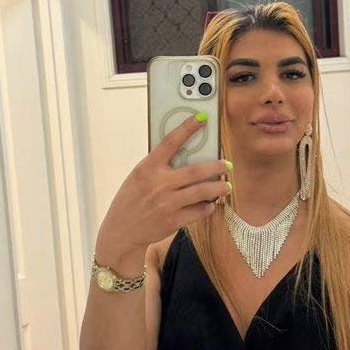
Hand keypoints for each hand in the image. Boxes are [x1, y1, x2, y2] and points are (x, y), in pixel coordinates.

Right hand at [95, 114, 231, 266]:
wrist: (121, 231)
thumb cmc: (132, 200)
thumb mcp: (139, 177)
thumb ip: (158, 167)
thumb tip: (188, 156)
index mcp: (147, 168)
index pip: (170, 142)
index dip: (187, 128)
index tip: (202, 118)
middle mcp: (158, 184)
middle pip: (196, 171)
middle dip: (217, 167)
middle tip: (227, 164)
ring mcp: (166, 204)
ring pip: (202, 192)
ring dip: (218, 188)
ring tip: (227, 186)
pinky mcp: (172, 221)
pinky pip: (198, 211)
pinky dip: (208, 207)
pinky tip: (210, 204)